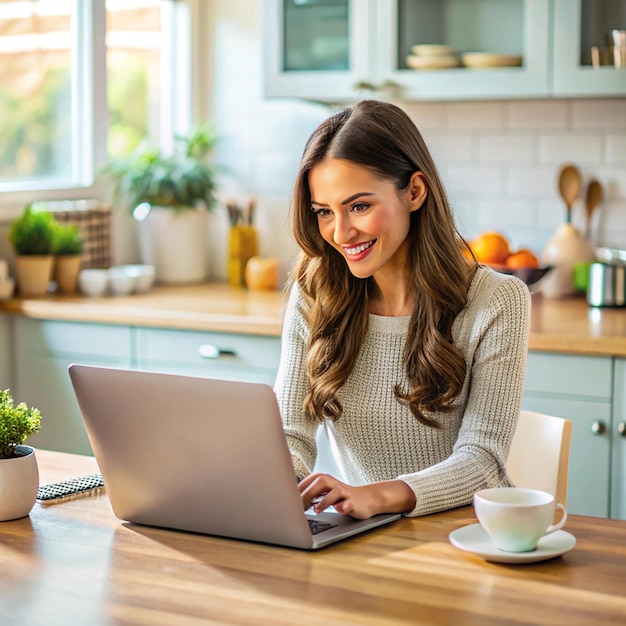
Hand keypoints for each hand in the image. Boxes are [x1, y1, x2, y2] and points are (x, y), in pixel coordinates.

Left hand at [298, 473, 415, 519]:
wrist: (366, 500)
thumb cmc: (340, 498)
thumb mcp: (323, 494)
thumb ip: (309, 496)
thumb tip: (289, 503)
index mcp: (323, 479)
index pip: (307, 481)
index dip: (296, 491)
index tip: (286, 502)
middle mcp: (333, 483)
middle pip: (319, 483)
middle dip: (308, 494)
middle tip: (297, 506)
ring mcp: (344, 492)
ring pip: (334, 492)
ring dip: (324, 501)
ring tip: (316, 510)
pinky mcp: (353, 501)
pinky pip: (348, 503)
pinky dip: (344, 506)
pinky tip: (340, 510)